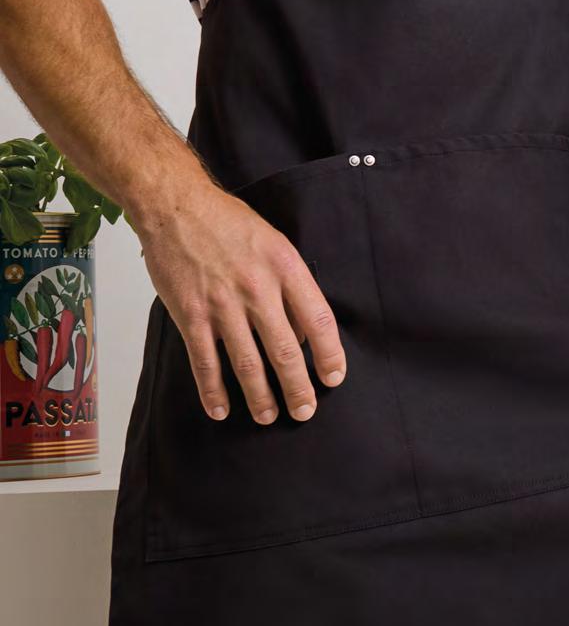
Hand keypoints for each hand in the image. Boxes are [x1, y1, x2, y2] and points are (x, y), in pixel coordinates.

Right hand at [133, 182, 346, 424]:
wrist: (177, 207)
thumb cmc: (230, 224)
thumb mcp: (276, 245)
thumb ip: (291, 286)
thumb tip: (303, 333)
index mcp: (286, 268)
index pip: (318, 319)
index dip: (329, 354)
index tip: (334, 378)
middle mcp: (258, 289)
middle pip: (285, 350)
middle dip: (297, 387)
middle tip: (304, 411)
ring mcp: (222, 305)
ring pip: (247, 363)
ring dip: (260, 396)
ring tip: (268, 417)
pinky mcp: (190, 315)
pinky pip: (205, 361)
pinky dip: (213, 391)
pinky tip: (221, 410)